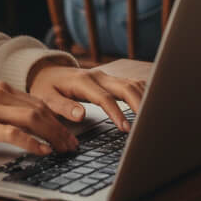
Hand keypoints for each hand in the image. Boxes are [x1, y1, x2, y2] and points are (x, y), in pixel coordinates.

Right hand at [0, 81, 79, 155]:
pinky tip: (42, 151)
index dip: (57, 118)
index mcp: (1, 88)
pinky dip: (32, 142)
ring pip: (32, 118)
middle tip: (72, 145)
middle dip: (60, 128)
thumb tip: (30, 125)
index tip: (68, 133)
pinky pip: (13, 133)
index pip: (38, 101)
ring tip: (63, 149)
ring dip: (53, 135)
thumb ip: (5, 108)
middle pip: (40, 109)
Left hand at [27, 62, 145, 132]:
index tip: (125, 128)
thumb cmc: (47, 87)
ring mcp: (107, 76)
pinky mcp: (111, 80)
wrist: (47, 71)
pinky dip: (144, 93)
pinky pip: (132, 84)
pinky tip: (152, 105)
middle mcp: (98, 76)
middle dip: (139, 104)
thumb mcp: (47, 98)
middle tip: (148, 124)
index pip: (104, 97)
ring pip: (132, 83)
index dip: (116, 112)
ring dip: (145, 98)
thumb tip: (81, 115)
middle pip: (125, 87)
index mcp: (83, 82)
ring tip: (154, 118)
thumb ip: (63, 107)